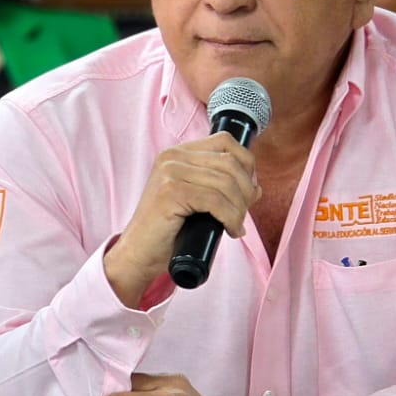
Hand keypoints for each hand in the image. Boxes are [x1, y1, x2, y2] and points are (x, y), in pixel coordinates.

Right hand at [104, 132, 259, 306]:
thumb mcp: (196, 201)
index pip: (224, 141)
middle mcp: (171, 157)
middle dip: (246, 191)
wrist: (139, 253)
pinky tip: (231, 230)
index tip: (247, 190)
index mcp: (177, 153)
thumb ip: (221, 188)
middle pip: (230, 162)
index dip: (246, 164)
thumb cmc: (167, 231)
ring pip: (226, 183)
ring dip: (239, 208)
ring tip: (235, 225)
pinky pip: (216, 201)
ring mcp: (169, 173)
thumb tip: (256, 187)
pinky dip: (231, 218)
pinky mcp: (170, 192)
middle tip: (242, 214)